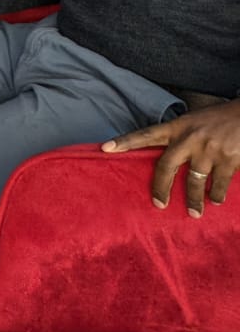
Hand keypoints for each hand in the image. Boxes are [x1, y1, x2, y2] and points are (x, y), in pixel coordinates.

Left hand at [103, 99, 239, 216]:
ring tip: (194, 212)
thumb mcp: (193, 121)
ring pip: (194, 182)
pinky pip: (218, 184)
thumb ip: (180, 137)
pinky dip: (217, 195)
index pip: (145, 134)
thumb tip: (165, 157)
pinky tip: (215, 200)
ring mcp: (209, 150)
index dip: (124, 142)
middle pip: (166, 167)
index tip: (105, 148)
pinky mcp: (228, 161)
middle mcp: (189, 138)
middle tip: (159, 204)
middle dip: (161, 188)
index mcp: (177, 127)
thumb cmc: (219, 118)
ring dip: (194, 200)